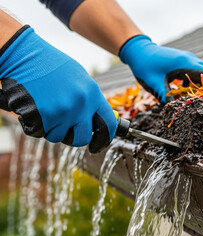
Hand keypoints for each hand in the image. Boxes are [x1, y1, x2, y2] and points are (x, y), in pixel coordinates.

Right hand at [0, 26, 116, 152]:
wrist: (23, 55)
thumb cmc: (50, 64)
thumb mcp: (78, 77)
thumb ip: (88, 98)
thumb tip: (96, 118)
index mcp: (93, 93)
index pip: (108, 123)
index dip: (105, 137)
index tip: (99, 144)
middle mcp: (81, 104)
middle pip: (82, 138)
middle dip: (73, 138)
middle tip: (66, 131)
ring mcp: (62, 111)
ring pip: (58, 137)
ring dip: (51, 129)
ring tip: (45, 111)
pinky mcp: (43, 116)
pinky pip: (40, 132)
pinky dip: (36, 125)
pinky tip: (34, 109)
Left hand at [119, 35, 202, 102]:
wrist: (138, 50)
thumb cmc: (145, 66)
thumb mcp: (154, 84)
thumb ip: (166, 97)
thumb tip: (174, 110)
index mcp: (185, 64)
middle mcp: (189, 59)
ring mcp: (186, 57)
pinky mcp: (182, 59)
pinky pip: (195, 68)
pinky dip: (195, 77)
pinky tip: (185, 87)